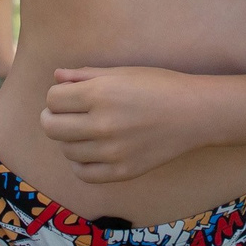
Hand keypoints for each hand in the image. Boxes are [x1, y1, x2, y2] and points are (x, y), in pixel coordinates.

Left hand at [40, 66, 199, 182]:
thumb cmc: (158, 86)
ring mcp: (112, 152)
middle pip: (51, 127)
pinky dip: (80, 163)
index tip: (67, 96)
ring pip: (66, 150)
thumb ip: (85, 75)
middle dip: (52, 118)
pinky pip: (83, 174)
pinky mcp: (122, 172)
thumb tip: (56, 78)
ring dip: (68, 139)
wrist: (194, 113)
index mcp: (99, 93)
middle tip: (64, 114)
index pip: (53, 99)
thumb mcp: (121, 72)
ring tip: (83, 131)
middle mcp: (102, 124)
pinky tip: (89, 151)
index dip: (57, 96)